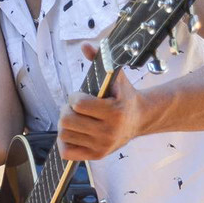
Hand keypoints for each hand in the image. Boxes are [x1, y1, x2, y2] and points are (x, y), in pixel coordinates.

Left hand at [57, 44, 146, 160]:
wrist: (139, 120)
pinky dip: (65, 142)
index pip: (78, 104)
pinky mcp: (97, 156)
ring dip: (65, 125)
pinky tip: (74, 133)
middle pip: (67, 121)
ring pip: (64, 136)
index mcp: (114, 112)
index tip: (80, 95)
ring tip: (74, 119)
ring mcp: (102, 146)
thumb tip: (85, 45)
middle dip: (66, 110)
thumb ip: (101, 59)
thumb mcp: (116, 77)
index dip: (74, 97)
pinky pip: (67, 152)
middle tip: (74, 108)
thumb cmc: (124, 96)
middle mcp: (109, 132)